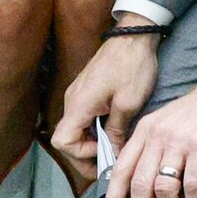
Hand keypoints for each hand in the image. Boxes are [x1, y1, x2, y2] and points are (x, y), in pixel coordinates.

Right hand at [50, 32, 160, 162]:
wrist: (134, 35)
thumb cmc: (132, 67)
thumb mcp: (128, 104)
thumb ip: (116, 132)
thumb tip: (113, 155)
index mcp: (78, 105)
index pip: (62, 142)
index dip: (80, 154)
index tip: (103, 152)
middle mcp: (72, 101)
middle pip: (67, 138)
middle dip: (86, 154)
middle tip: (108, 161)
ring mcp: (77, 95)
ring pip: (75, 128)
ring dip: (90, 142)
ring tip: (113, 147)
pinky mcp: (86, 90)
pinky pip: (82, 117)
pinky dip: (93, 130)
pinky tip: (111, 130)